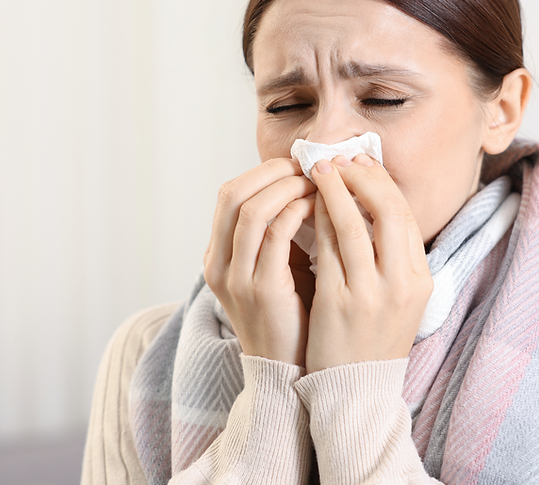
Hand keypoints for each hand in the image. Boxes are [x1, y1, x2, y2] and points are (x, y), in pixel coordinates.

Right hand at [204, 158, 316, 365]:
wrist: (290, 373)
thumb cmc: (292, 317)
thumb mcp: (275, 270)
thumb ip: (278, 233)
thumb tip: (304, 185)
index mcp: (217, 257)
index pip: (229, 194)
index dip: (262, 172)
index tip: (297, 164)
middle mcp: (218, 265)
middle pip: (232, 194)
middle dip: (272, 172)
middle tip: (308, 166)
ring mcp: (236, 278)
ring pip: (252, 209)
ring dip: (288, 187)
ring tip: (318, 183)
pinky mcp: (261, 290)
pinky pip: (276, 234)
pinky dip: (298, 211)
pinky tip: (320, 206)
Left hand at [305, 154, 432, 372]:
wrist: (355, 390)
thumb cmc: (371, 337)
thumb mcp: (397, 296)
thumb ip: (391, 255)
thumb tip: (373, 201)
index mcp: (419, 279)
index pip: (405, 216)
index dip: (382, 183)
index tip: (361, 163)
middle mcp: (401, 283)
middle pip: (388, 211)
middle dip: (361, 177)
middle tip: (339, 159)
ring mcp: (371, 294)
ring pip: (354, 225)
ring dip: (334, 190)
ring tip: (318, 171)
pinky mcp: (338, 304)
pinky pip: (326, 249)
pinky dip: (317, 220)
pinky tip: (305, 205)